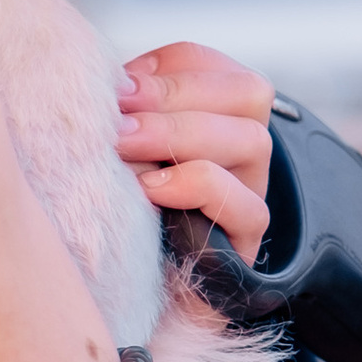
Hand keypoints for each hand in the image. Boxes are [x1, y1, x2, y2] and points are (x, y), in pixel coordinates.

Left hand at [114, 40, 273, 257]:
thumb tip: (107, 82)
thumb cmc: (108, 213)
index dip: (171, 66)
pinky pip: (249, 208)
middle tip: (118, 115)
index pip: (218, 68)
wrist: (116, 295)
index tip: (120, 85)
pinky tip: (150, 189)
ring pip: (253, 141)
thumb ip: (120, 112)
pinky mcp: (244, 246)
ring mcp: (249, 196)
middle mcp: (241, 153)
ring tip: (124, 146)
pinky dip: (197, 187)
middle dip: (175, 94)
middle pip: (248, 93)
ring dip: (181, 134)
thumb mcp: (114, 150)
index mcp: (215, 118)